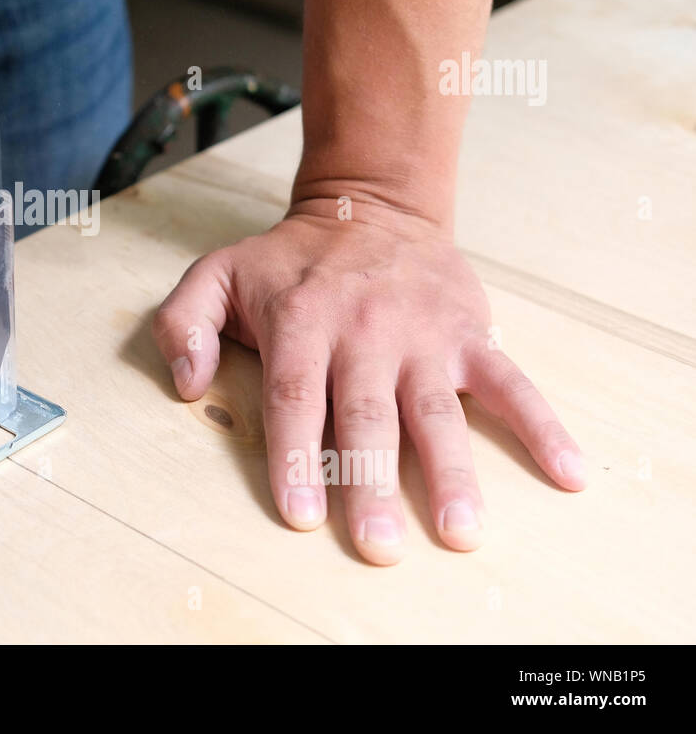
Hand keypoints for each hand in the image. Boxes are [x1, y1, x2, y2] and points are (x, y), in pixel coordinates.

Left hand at [152, 197, 586, 564]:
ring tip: (461, 530)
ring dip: (451, 472)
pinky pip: (510, 382)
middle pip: (365, 416)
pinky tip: (566, 470)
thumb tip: (185, 384)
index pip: (295, 399)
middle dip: (371, 481)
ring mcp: (421, 335)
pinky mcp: (467, 335)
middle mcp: (363, 330)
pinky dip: (542, 425)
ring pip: (434, 410)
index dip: (295, 458)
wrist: (370, 206)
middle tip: (377, 544)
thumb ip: (184, 323)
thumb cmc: (289, 260)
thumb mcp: (217, 273)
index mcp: (301, 321)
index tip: (301, 516)